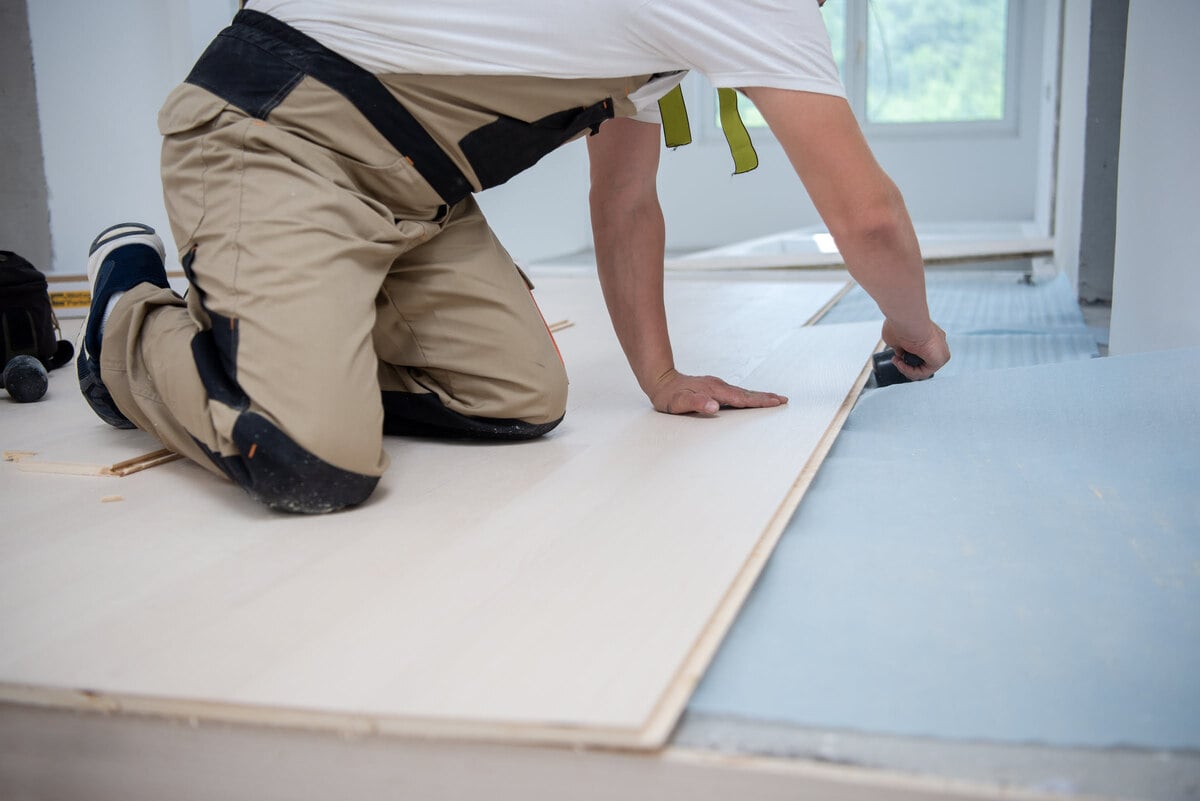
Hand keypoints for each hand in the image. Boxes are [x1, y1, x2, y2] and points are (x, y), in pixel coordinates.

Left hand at [650, 369, 788, 415]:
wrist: (661, 381)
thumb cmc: (669, 396)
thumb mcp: (678, 403)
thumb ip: (696, 404)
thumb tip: (714, 406)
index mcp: (714, 391)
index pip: (741, 399)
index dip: (759, 401)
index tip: (776, 402)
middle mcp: (719, 386)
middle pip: (746, 393)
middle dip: (765, 397)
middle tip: (784, 400)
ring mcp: (717, 386)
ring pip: (743, 392)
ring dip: (759, 396)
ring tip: (774, 399)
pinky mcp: (715, 387)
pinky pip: (736, 392)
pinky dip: (748, 395)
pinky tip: (751, 399)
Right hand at [881, 319, 949, 380]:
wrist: (907, 319)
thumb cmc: (901, 324)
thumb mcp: (897, 337)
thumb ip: (900, 346)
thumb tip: (899, 354)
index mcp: (930, 336)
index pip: (921, 353)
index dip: (907, 358)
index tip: (896, 355)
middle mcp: (938, 343)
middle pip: (923, 363)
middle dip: (907, 365)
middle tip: (897, 360)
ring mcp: (941, 350)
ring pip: (924, 370)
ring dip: (908, 369)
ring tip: (897, 362)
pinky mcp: (940, 359)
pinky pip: (925, 372)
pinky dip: (911, 371)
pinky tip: (901, 363)